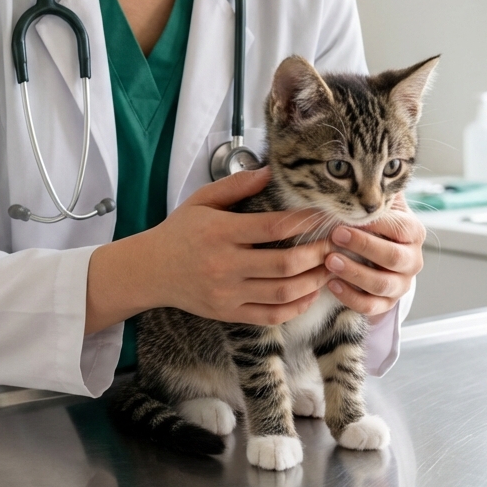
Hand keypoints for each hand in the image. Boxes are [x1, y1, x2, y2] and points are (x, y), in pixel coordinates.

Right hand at [85, 168, 331, 332]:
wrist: (150, 271)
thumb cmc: (179, 231)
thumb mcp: (201, 200)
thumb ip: (236, 185)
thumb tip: (269, 170)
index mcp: (220, 233)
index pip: (273, 228)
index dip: (304, 221)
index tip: (323, 214)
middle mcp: (225, 265)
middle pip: (284, 264)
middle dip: (317, 254)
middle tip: (336, 243)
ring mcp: (228, 293)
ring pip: (283, 293)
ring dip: (314, 281)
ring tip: (330, 267)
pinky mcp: (229, 313)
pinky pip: (271, 316)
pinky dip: (296, 307)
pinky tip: (310, 293)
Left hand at [324, 193, 424, 316]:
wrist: (380, 259)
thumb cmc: (374, 226)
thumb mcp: (379, 207)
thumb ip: (374, 191)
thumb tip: (356, 162)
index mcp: (413, 232)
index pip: (398, 227)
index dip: (374, 222)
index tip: (348, 213)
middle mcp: (413, 260)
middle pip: (392, 257)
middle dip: (363, 246)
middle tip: (335, 234)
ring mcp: (402, 284)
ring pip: (381, 284)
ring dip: (354, 272)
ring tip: (330, 260)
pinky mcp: (388, 304)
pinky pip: (371, 306)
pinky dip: (350, 297)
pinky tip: (332, 283)